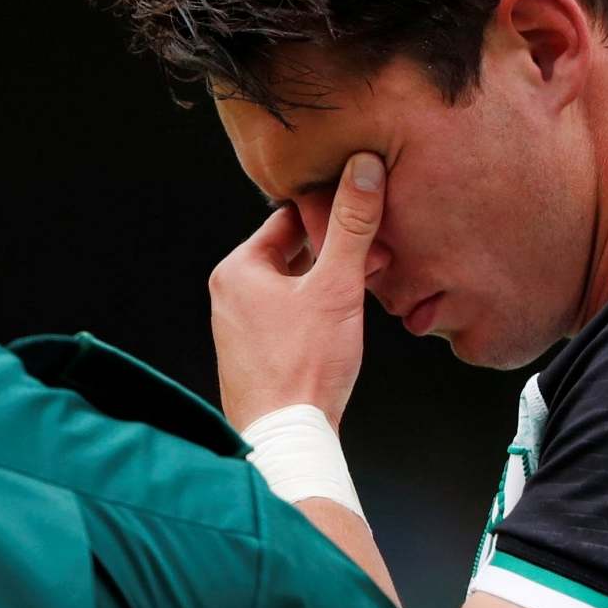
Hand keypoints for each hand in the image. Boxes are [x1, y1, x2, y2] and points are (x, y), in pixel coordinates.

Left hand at [209, 152, 386, 429]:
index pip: (289, 219)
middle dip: (336, 253)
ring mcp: (238, 327)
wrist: (287, 438)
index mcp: (237, 269)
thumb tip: (362, 168)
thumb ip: (352, 226)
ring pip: (294, 286)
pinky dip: (318, 311)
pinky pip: (289, 317)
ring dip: (331, 283)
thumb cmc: (305, 367)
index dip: (333, 216)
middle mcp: (229, 294)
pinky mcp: (253, 355)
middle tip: (378, 257)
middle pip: (292, 254)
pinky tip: (345, 323)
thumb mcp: (337, 287)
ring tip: (369, 287)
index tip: (367, 217)